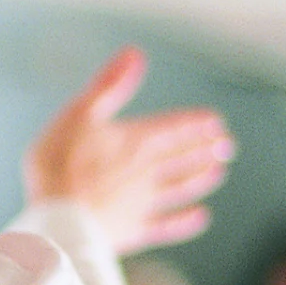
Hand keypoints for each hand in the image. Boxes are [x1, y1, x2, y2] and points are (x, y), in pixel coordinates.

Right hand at [23, 47, 234, 254]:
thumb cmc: (59, 163)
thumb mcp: (79, 113)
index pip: (173, 129)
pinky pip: (168, 225)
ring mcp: (143, 203)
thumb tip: (134, 54)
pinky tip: (201, 217)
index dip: (195, 124)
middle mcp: (146, 171)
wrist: (58, 218)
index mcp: (135, 140)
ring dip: (200, 179)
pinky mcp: (134, 230)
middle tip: (227, 145)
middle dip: (205, 149)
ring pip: (180, 188)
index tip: (215, 122)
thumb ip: (109, 86)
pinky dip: (186, 221)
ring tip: (218, 173)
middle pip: (182, 157)